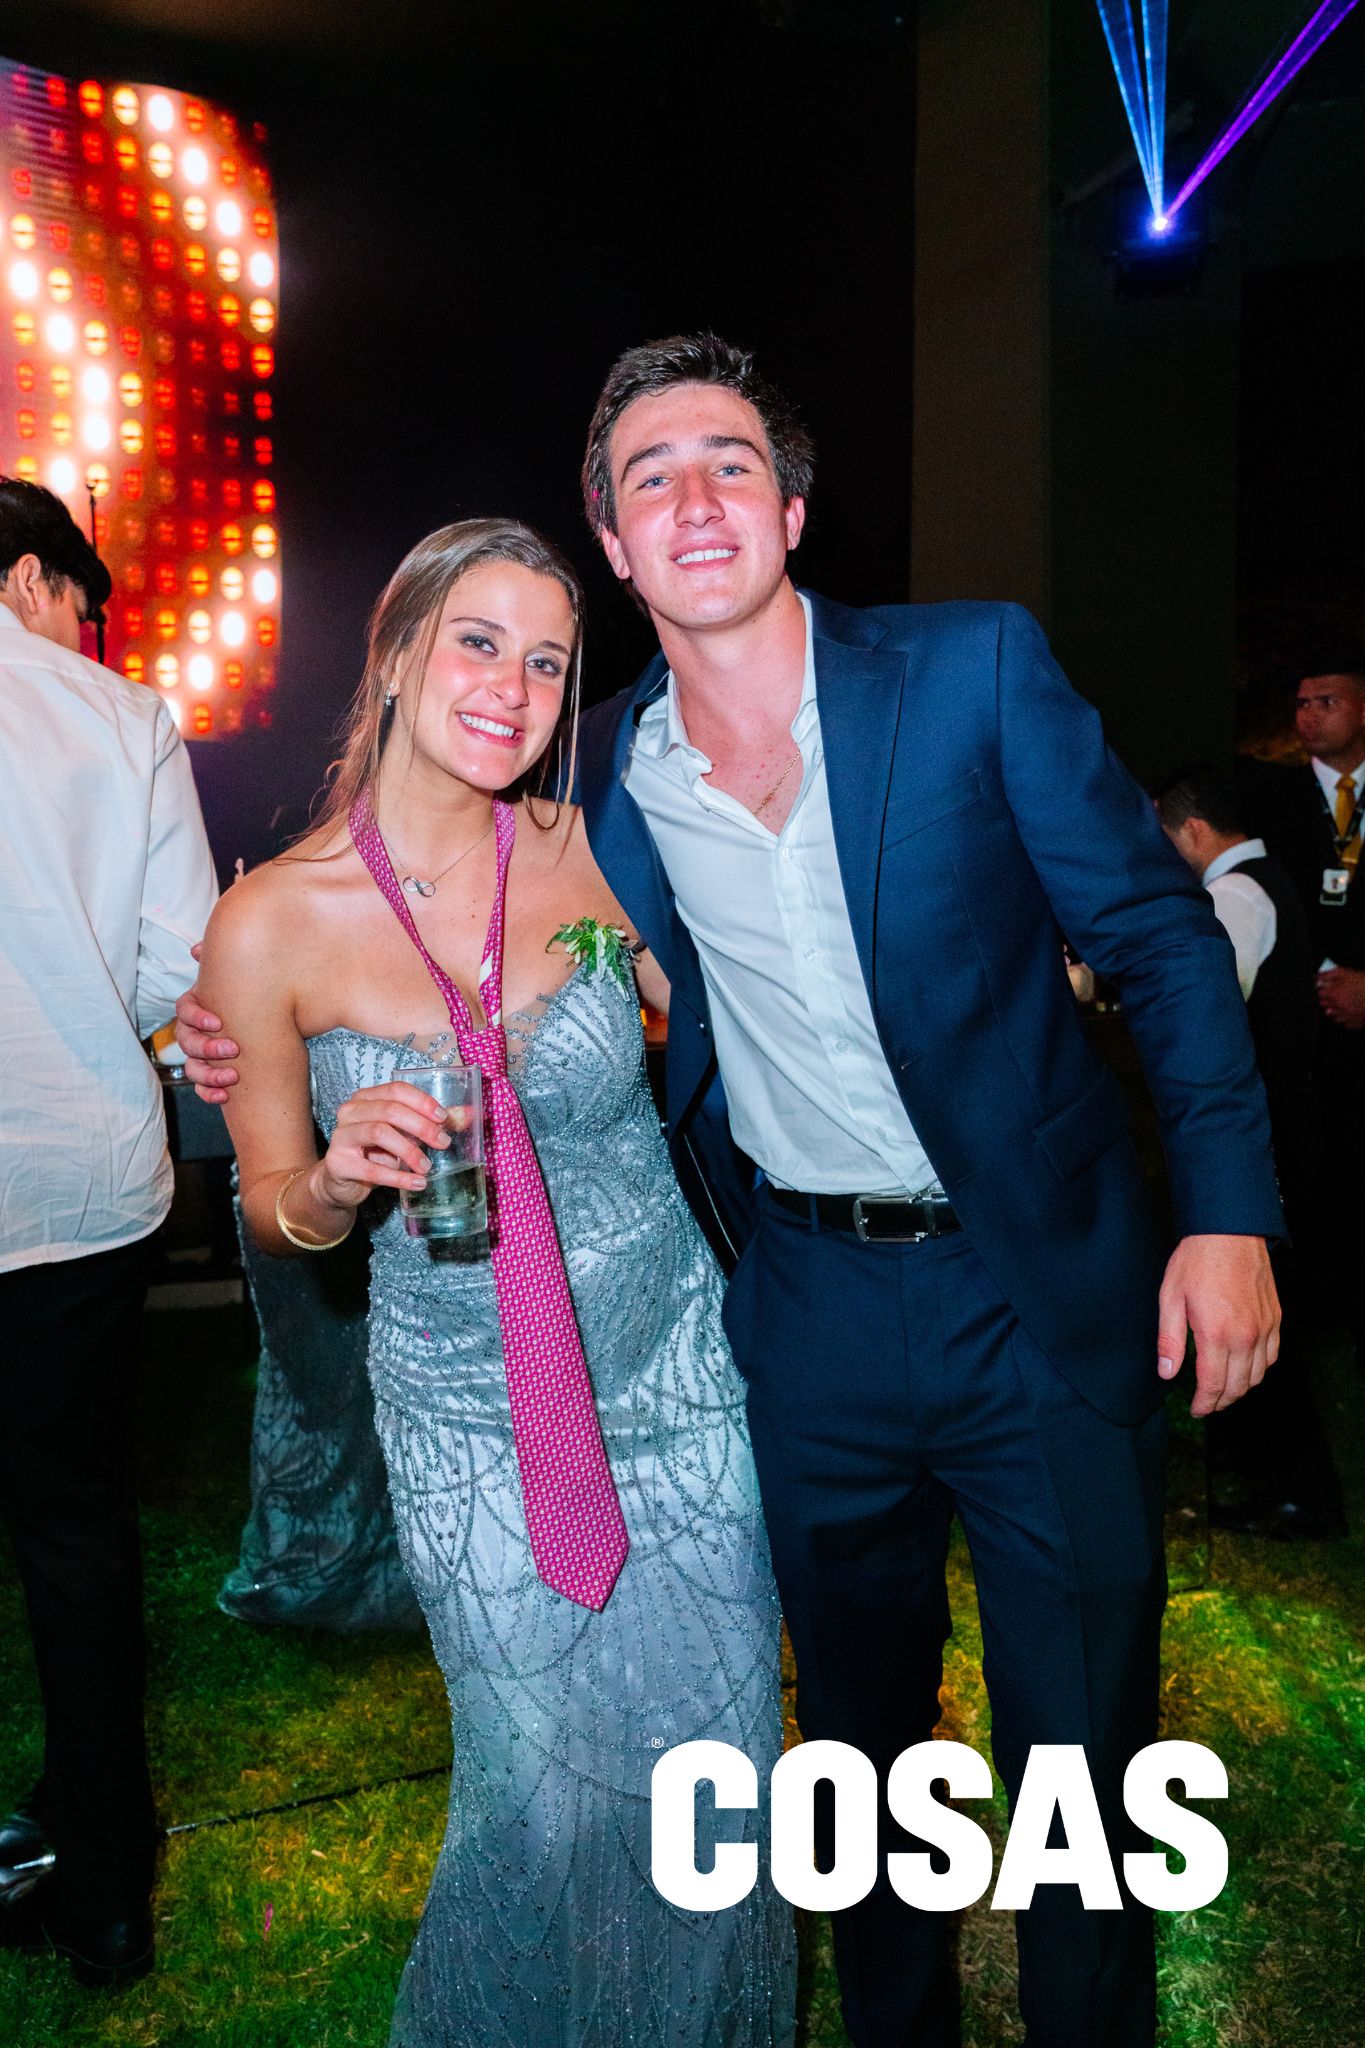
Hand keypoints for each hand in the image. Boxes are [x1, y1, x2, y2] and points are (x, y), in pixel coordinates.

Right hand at [178, 944, 240, 1102]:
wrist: (273, 1024)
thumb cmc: (252, 995)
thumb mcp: (243, 977)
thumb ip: (222, 961)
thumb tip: (197, 950)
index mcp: (200, 1007)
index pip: (185, 1010)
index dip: (197, 1017)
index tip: (218, 1022)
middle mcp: (197, 1031)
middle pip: (187, 1041)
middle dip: (207, 1047)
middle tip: (233, 1049)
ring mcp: (203, 1056)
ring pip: (192, 1067)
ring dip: (209, 1074)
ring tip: (233, 1076)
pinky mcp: (213, 1076)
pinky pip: (202, 1089)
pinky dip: (210, 1094)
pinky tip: (226, 1096)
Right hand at [316, 1081, 452, 1209]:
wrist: (341, 1182)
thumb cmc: (374, 1153)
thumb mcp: (400, 1135)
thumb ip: (426, 1125)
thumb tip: (464, 1117)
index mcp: (366, 1098)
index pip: (396, 1090)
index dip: (422, 1102)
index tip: (444, 1118)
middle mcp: (350, 1111)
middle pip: (390, 1110)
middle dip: (421, 1126)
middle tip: (443, 1143)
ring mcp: (342, 1136)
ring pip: (379, 1132)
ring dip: (409, 1150)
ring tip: (427, 1166)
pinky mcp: (339, 1163)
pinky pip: (373, 1169)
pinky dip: (399, 1177)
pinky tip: (417, 1183)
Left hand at [1156, 1234, 1279, 1417]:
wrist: (1229, 1231)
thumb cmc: (1196, 1261)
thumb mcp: (1170, 1298)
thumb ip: (1170, 1340)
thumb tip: (1167, 1373)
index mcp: (1217, 1334)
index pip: (1214, 1385)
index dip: (1205, 1404)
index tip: (1197, 1410)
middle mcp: (1246, 1336)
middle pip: (1239, 1386)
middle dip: (1222, 1401)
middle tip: (1208, 1404)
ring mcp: (1265, 1327)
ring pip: (1259, 1375)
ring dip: (1242, 1388)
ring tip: (1224, 1390)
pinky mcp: (1275, 1317)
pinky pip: (1273, 1355)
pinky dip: (1260, 1369)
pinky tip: (1247, 1367)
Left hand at [1316, 965, 1364, 1028]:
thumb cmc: (1363, 981)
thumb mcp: (1344, 972)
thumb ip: (1327, 974)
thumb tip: (1316, 977)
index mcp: (1335, 995)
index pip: (1319, 994)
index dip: (1322, 990)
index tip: (1324, 987)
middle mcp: (1339, 1008)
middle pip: (1325, 1005)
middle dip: (1327, 999)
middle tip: (1334, 994)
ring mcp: (1348, 1016)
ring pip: (1334, 1016)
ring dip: (1335, 1010)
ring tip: (1343, 1003)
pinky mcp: (1357, 1022)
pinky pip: (1346, 1024)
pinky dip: (1347, 1019)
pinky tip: (1350, 1012)